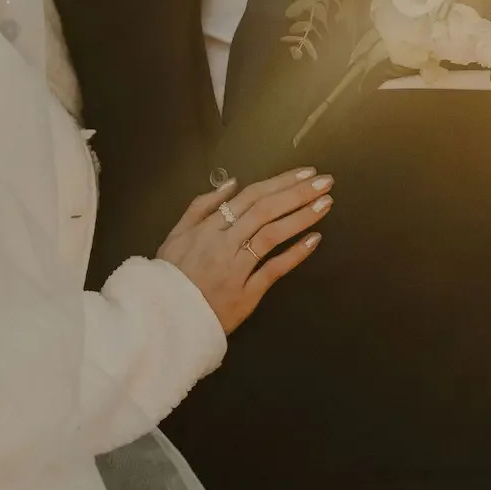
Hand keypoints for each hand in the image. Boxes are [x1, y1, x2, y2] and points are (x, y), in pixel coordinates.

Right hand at [158, 170, 332, 336]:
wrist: (165, 316)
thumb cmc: (172, 273)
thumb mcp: (176, 233)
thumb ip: (201, 205)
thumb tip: (232, 183)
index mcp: (208, 226)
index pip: (250, 197)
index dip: (279, 183)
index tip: (304, 173)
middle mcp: (223, 243)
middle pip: (265, 211)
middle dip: (297, 194)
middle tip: (324, 182)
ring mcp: (235, 268)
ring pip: (271, 235)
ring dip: (300, 217)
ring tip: (325, 203)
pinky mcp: (245, 294)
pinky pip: (273, 270)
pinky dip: (294, 254)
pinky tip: (314, 239)